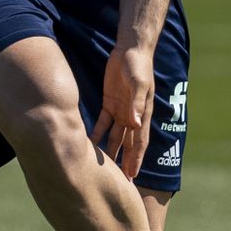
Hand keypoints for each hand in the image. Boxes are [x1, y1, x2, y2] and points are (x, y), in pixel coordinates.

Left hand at [92, 45, 154, 180]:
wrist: (131, 49)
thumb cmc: (138, 65)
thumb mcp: (138, 83)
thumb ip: (137, 103)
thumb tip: (135, 124)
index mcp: (142, 114)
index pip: (139, 142)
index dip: (135, 159)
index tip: (132, 176)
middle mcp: (132, 116)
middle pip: (127, 144)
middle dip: (124, 162)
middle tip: (119, 182)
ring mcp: (121, 110)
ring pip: (114, 136)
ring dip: (110, 152)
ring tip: (103, 169)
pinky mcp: (110, 103)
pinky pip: (102, 122)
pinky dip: (97, 134)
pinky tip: (89, 144)